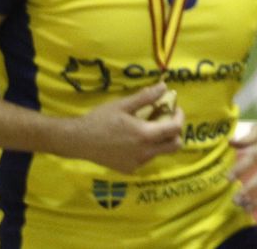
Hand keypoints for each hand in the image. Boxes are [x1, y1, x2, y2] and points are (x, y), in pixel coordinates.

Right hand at [67, 84, 183, 172]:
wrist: (77, 141)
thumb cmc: (100, 120)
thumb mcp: (123, 105)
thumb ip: (146, 97)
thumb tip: (164, 86)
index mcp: (145, 135)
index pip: (175, 129)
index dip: (179, 117)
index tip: (175, 108)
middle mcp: (144, 153)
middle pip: (175, 146)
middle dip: (175, 132)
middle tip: (166, 120)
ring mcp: (136, 163)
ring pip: (160, 152)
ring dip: (160, 140)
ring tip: (147, 128)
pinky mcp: (128, 169)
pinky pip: (146, 159)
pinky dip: (147, 149)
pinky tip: (134, 140)